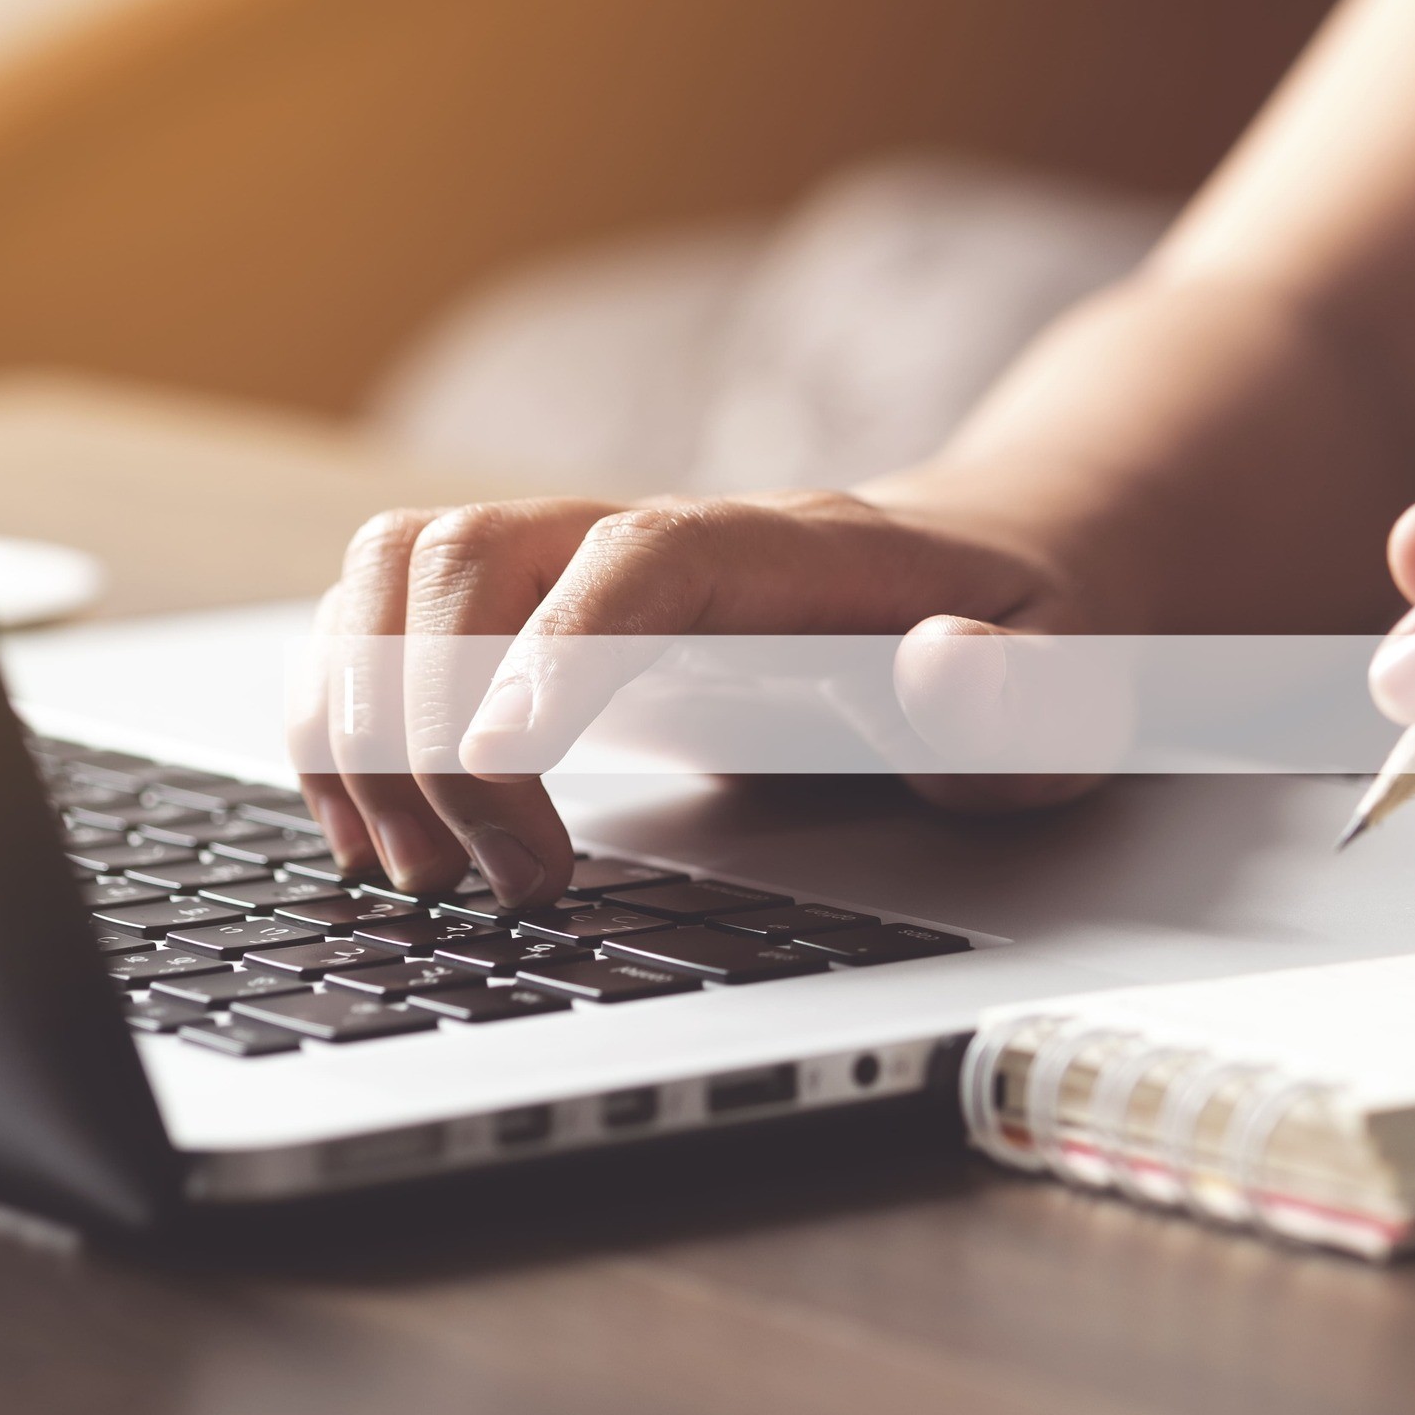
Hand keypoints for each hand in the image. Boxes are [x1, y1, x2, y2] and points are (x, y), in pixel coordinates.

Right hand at [295, 490, 1097, 904]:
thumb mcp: (1067, 691)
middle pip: (480, 550)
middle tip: (490, 881)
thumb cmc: (1030, 642)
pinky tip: (380, 822)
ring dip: (364, 712)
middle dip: (434, 720)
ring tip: (414, 865)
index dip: (559, 643)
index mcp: (798, 549)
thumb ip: (1017, 695)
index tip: (495, 763)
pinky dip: (346, 708)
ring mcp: (591, 562)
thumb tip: (946, 664)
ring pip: (403, 568)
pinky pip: (390, 613)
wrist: (1001, 571)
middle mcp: (669, 534)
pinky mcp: (545, 609)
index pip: (651, 554)